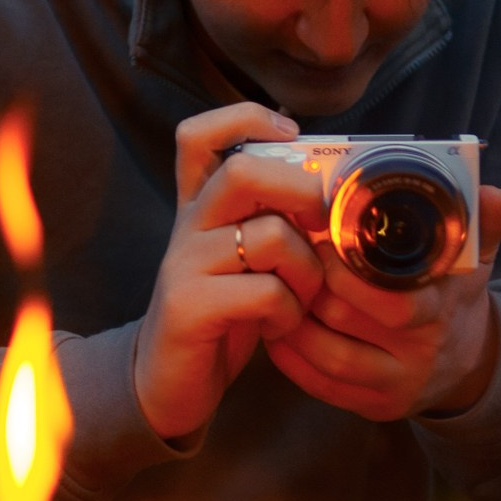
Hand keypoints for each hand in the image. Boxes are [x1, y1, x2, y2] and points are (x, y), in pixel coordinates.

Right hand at [133, 103, 332, 441]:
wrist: (166, 382)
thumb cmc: (221, 315)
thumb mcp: (243, 260)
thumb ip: (272, 223)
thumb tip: (334, 196)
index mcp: (199, 207)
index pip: (201, 135)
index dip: (246, 118)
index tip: (291, 134)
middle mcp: (187, 226)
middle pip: (242, 171)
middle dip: (300, 192)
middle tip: (318, 226)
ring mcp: (183, 264)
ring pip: (271, 236)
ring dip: (307, 271)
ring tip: (301, 297)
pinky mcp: (189, 306)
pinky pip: (266, 292)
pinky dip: (289, 313)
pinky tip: (279, 327)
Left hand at [265, 186, 500, 422]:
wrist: (468, 361)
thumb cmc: (457, 296)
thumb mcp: (477, 259)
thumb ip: (486, 223)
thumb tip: (496, 196)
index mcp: (440, 315)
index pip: (394, 303)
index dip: (349, 273)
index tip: (322, 240)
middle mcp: (417, 357)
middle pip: (347, 323)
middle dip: (312, 287)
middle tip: (289, 256)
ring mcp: (392, 386)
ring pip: (326, 357)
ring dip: (293, 320)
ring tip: (276, 286)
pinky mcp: (369, 406)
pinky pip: (319, 385)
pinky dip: (290, 357)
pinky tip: (275, 326)